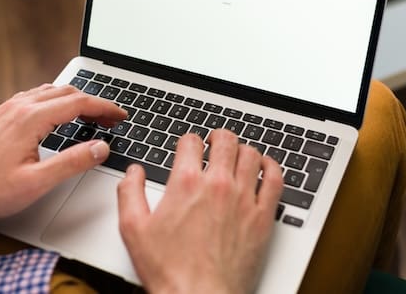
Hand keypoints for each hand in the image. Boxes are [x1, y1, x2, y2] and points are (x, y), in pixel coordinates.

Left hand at [0, 83, 126, 234]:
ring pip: (50, 92)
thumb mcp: (37, 183)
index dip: (104, 107)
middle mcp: (18, 107)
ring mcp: (7, 109)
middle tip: (111, 119)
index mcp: (30, 119)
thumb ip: (73, 162)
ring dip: (74, 100)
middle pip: (66, 92)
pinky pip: (34, 97)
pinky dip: (55, 102)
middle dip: (93, 103)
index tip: (120, 115)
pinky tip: (59, 116)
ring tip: (90, 117)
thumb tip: (101, 148)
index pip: (78, 103)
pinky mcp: (0, 115)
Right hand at [117, 130, 282, 293]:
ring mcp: (244, 199)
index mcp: (186, 183)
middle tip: (214, 142)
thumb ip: (130, 193)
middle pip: (224, 140)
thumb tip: (133, 173)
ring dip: (242, 149)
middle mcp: (218, 185)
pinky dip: (271, 166)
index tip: (188, 148)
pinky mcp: (262, 217)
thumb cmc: (170, 270)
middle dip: (217, 136)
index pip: (191, 141)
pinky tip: (265, 167)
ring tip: (236, 155)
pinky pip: (275, 179)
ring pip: (251, 154)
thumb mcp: (133, 229)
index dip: (187, 141)